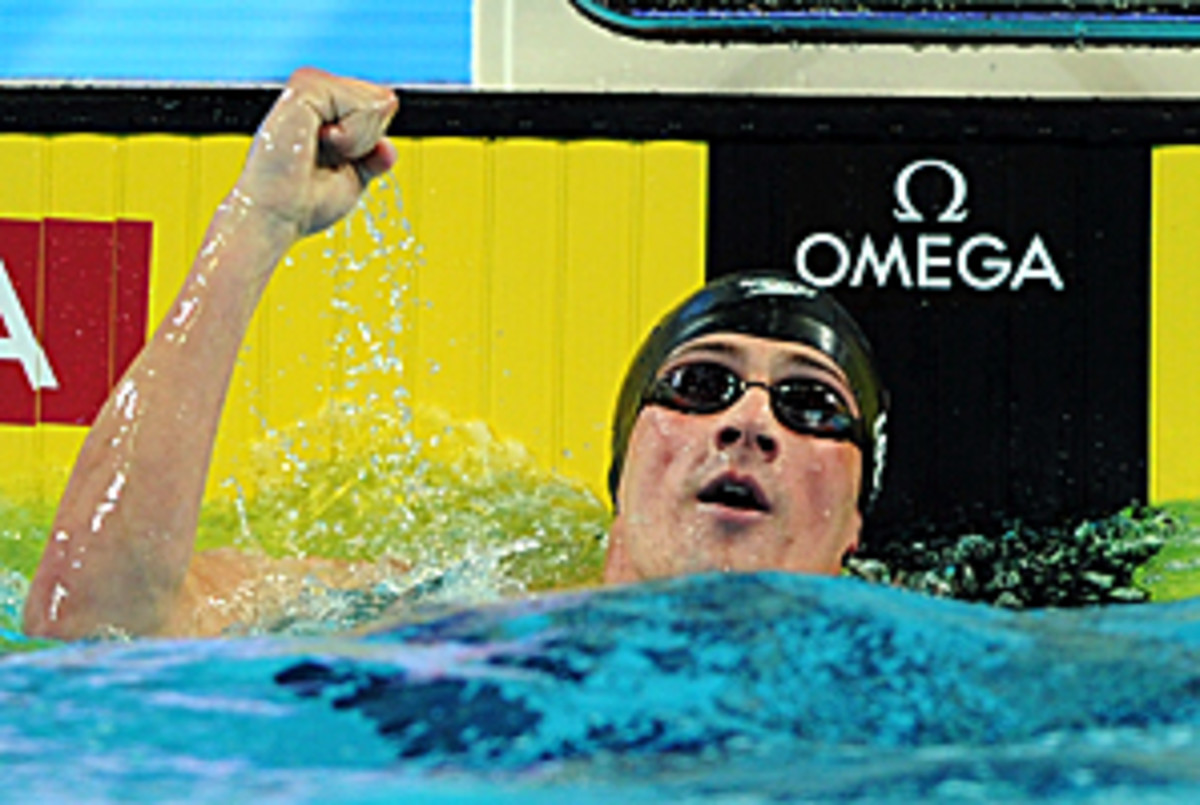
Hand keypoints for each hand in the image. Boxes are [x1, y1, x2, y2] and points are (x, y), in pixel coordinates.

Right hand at [236, 67, 398, 241]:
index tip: (337, 162)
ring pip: (374, 103)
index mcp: (326, 107)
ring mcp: (310, 86)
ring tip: (318, 151)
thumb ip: (376, 153)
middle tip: (327, 159)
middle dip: (367, 140)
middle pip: (383, 101)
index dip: (372, 141)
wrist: (279, 215)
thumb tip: (389, 128)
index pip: (381, 105)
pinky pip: (360, 105)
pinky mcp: (305, 88)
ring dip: (357, 141)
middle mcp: (317, 91)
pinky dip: (350, 137)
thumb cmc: (306, 202)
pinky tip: (316, 143)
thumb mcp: (355, 175)